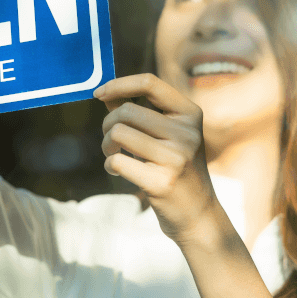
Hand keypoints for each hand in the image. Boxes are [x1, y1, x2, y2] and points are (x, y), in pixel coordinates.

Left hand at [96, 74, 218, 244]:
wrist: (198, 214)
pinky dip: (110, 164)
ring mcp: (177, 158)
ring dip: (107, 144)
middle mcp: (187, 133)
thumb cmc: (175, 169)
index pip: (150, 83)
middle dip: (108, 123)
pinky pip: (117, 160)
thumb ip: (140, 112)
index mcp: (190, 114)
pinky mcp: (162, 182)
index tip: (98, 93)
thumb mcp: (167, 135)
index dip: (118, 84)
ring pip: (119, 133)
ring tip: (114, 155)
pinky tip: (118, 170)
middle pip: (127, 111)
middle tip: (110, 139)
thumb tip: (106, 92)